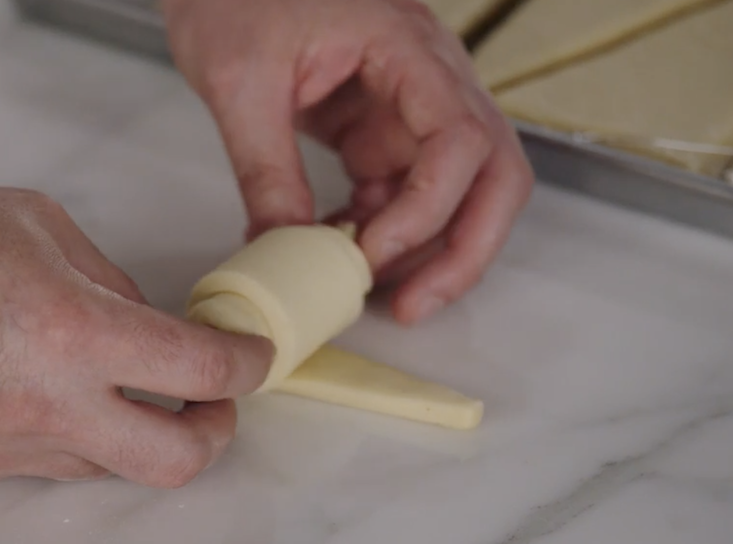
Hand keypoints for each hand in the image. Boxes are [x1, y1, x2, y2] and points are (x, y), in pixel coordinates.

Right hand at [0, 178, 273, 490]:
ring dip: (123, 431)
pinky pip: (32, 466)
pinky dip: (52, 434)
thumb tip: (146, 323)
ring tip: (105, 382)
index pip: (199, 370)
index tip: (250, 358)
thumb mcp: (35, 223)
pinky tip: (21, 386)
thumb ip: (108, 282)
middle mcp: (42, 409)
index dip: (246, 365)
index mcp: (71, 333)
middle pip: (172, 463)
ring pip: (98, 466)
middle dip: (213, 436)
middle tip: (211, 405)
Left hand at [163, 0, 533, 323]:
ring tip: (374, 297)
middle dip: (464, 249)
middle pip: (493, 174)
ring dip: (426, 250)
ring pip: (456, 192)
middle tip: (413, 306)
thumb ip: (265, 168)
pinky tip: (340, 259)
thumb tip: (284, 249)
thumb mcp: (239, 82)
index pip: (461, 140)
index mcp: (407, 48)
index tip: (370, 255)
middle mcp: (428, 78)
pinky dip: (381, 233)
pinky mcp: (377, 129)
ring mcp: (407, 106)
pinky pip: (401, 193)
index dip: (428, 211)